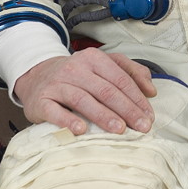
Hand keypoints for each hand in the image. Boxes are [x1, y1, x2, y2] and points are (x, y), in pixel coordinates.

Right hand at [16, 48, 156, 135]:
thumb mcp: (102, 66)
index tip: (149, 116)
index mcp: (94, 58)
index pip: (120, 79)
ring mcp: (57, 84)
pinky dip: (68, 120)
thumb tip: (151, 90)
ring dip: (103, 116)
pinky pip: (55, 111)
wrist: (36, 77)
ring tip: (120, 130)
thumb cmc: (76, 75)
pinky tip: (81, 130)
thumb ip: (129, 72)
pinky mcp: (41, 100)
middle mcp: (75, 68)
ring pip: (83, 99)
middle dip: (127, 109)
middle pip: (105, 90)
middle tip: (141, 127)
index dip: (137, 98)